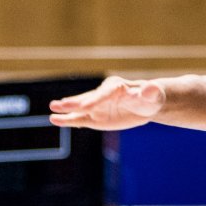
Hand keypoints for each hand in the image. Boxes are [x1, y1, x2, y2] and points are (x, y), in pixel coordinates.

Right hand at [49, 76, 165, 129]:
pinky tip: (55, 119)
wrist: (146, 105)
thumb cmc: (150, 98)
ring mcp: (96, 106)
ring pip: (80, 108)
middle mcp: (102, 94)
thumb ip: (150, 92)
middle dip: (75, 102)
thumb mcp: (153, 96)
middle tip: (60, 104)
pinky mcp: (94, 117)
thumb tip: (149, 89)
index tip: (85, 106)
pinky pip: (80, 119)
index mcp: (116, 86)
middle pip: (87, 98)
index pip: (104, 93)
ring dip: (67, 109)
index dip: (95, 100)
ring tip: (52, 108)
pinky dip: (68, 120)